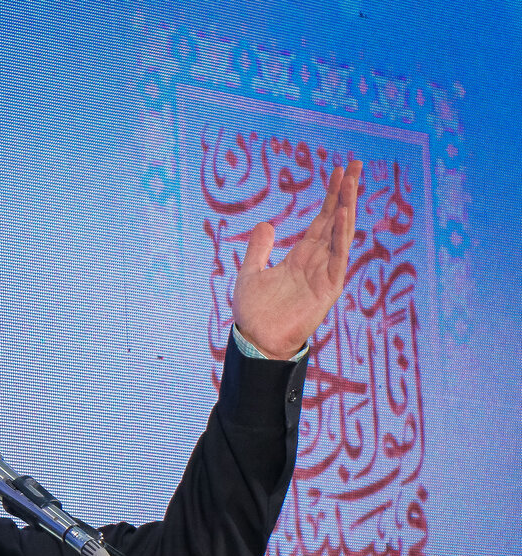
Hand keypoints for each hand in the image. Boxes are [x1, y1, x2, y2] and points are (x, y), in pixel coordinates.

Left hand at [232, 160, 361, 359]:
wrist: (256, 340)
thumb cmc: (254, 312)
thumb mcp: (250, 272)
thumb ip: (259, 248)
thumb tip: (265, 223)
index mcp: (302, 256)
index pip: (321, 219)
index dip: (330, 195)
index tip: (337, 171)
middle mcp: (317, 261)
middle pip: (336, 220)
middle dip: (346, 192)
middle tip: (355, 164)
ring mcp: (325, 273)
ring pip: (341, 233)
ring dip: (347, 207)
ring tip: (351, 181)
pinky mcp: (328, 288)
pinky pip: (338, 258)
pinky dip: (340, 236)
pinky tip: (342, 215)